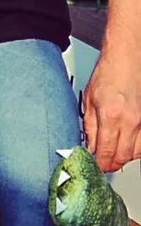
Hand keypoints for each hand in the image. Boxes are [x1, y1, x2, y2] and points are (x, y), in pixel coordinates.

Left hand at [84, 39, 140, 173]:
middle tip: (102, 163)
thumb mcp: (89, 101)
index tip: (94, 166)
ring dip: (124, 157)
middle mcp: (131, 121)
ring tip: (113, 152)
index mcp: (111, 116)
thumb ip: (89, 127)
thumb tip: (89, 146)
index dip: (99, 164)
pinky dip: (136, 148)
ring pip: (136, 153)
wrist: (127, 59)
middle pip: (123, 157)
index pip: (106, 152)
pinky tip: (127, 144)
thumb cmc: (108, 74)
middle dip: (111, 164)